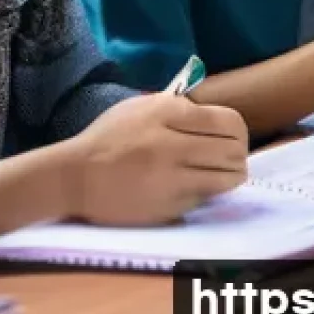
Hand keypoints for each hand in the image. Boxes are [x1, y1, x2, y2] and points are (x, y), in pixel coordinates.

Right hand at [62, 94, 247, 225]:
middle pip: (234, 150)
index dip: (237, 131)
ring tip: (217, 173)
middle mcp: (173, 142)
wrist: (76, 177)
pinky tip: (189, 186)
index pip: (228, 121)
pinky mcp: (171, 205)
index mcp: (165, 112)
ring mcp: (173, 177)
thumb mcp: (138, 108)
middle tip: (228, 157)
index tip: (231, 137)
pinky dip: (205, 192)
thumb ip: (174, 108)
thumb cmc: (107, 138)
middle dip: (237, 154)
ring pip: (229, 177)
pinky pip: (206, 197)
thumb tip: (212, 116)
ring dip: (229, 175)